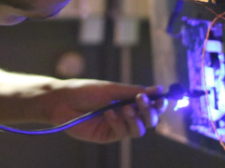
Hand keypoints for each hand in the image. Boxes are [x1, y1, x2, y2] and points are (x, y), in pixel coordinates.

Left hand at [47, 79, 166, 142]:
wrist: (63, 100)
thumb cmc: (86, 90)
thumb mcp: (111, 89)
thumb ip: (134, 91)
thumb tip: (158, 89)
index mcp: (127, 100)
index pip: (149, 105)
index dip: (158, 104)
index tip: (162, 98)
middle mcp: (125, 114)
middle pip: (148, 120)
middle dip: (149, 112)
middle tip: (142, 102)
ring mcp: (117, 126)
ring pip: (138, 130)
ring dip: (135, 119)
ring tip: (125, 109)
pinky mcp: (107, 136)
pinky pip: (122, 133)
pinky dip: (118, 123)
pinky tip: (109, 113)